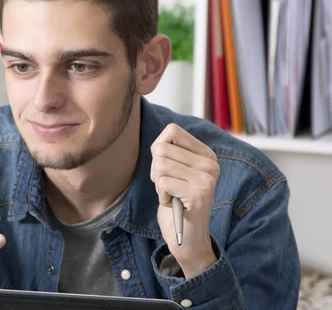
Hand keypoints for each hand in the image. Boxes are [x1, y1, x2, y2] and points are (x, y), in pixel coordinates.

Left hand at [150, 123, 219, 277]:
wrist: (188, 237)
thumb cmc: (176, 200)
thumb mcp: (172, 170)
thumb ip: (167, 151)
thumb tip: (158, 144)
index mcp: (206, 154)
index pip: (171, 130)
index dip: (158, 150)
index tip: (168, 169)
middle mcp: (211, 164)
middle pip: (161, 149)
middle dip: (156, 170)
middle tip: (170, 187)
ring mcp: (207, 179)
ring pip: (160, 166)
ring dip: (159, 185)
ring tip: (174, 195)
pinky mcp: (199, 194)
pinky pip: (163, 183)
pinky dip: (162, 196)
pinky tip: (176, 205)